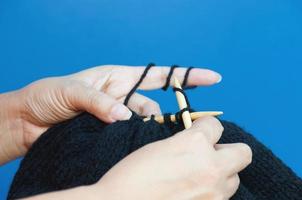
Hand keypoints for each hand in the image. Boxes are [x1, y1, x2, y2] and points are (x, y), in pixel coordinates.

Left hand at [0, 65, 220, 163]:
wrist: (28, 121)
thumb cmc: (48, 96)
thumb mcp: (72, 91)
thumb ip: (100, 102)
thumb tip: (125, 116)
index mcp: (118, 78)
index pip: (159, 75)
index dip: (186, 75)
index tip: (212, 78)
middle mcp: (122, 97)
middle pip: (155, 106)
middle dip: (168, 115)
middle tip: (177, 128)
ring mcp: (118, 118)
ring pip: (144, 126)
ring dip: (148, 133)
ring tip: (144, 140)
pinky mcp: (109, 135)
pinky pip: (130, 139)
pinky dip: (136, 143)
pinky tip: (137, 149)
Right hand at [90, 117, 251, 199]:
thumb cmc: (132, 175)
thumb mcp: (159, 147)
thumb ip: (184, 142)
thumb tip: (197, 141)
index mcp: (195, 143)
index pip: (216, 125)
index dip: (205, 126)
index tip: (199, 130)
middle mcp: (211, 167)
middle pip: (242, 152)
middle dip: (227, 150)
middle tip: (209, 153)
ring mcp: (214, 193)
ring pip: (234, 178)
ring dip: (221, 173)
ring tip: (199, 175)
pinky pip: (221, 197)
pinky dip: (212, 192)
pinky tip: (193, 191)